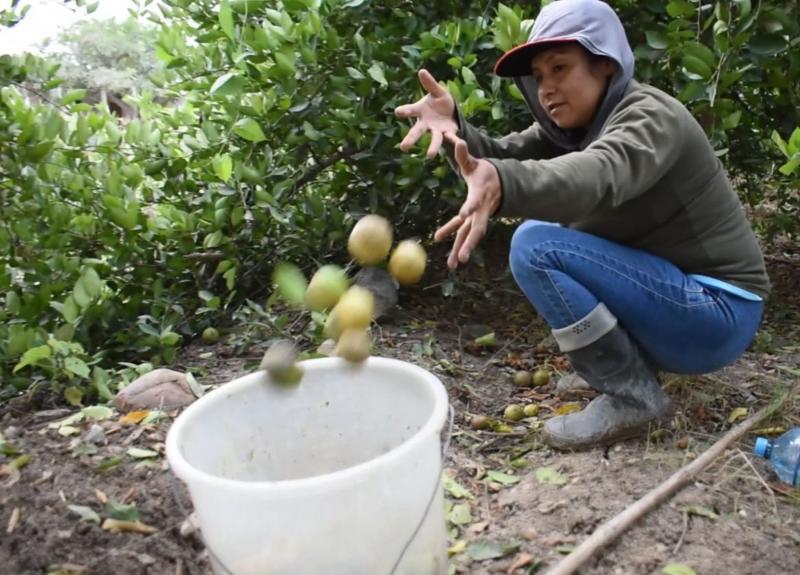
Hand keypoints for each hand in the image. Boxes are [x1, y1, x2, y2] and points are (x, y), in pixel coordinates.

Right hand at [394, 69, 457, 157]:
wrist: (450, 112)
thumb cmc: (439, 101)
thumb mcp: (437, 91)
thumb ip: (430, 84)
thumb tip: (422, 71)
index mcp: (420, 111)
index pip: (411, 111)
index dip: (404, 111)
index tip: (398, 112)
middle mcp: (426, 124)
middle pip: (417, 132)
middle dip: (410, 139)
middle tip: (403, 147)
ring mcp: (437, 130)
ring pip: (434, 139)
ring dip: (432, 147)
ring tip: (430, 156)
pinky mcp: (448, 133)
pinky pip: (451, 138)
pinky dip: (455, 141)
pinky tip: (460, 144)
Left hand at [434, 133, 501, 268]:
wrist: (499, 183)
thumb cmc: (484, 172)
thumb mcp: (473, 163)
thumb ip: (463, 155)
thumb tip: (456, 141)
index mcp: (480, 195)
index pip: (475, 202)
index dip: (470, 207)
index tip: (463, 213)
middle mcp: (481, 210)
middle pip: (475, 229)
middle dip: (468, 243)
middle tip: (462, 257)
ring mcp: (478, 218)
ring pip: (470, 236)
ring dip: (462, 249)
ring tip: (453, 265)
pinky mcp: (473, 221)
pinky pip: (464, 232)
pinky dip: (456, 241)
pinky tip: (447, 252)